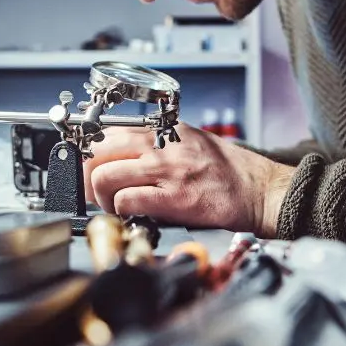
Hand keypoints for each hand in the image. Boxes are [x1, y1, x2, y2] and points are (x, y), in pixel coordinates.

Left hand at [81, 123, 293, 236]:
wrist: (259, 189)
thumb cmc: (228, 170)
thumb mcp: (191, 141)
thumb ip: (158, 145)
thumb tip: (123, 156)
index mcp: (165, 130)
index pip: (110, 132)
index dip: (91, 153)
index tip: (87, 167)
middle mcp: (162, 146)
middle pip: (99, 151)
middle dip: (87, 174)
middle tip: (93, 191)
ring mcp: (167, 171)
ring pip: (105, 176)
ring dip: (101, 197)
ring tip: (112, 206)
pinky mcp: (174, 198)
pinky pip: (127, 201)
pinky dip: (119, 211)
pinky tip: (129, 215)